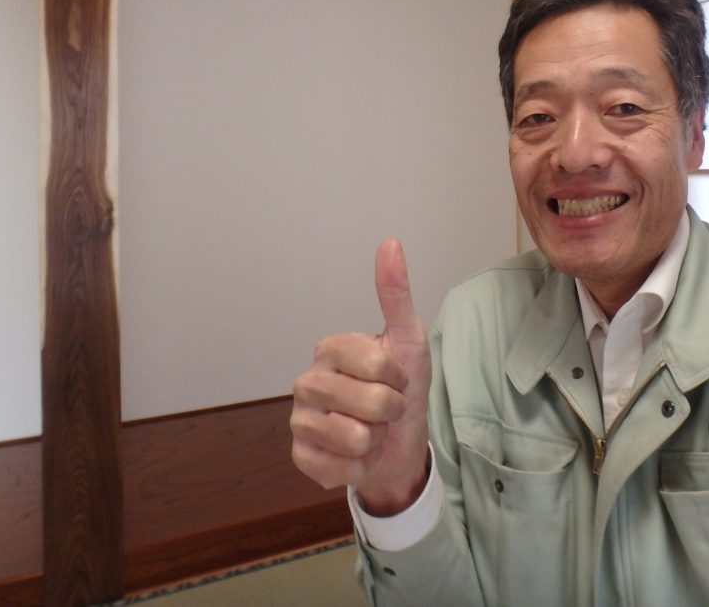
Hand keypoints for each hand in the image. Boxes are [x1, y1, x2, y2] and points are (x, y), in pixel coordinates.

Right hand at [290, 239, 430, 515]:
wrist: (399, 446)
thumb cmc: (402, 389)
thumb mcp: (408, 339)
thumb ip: (395, 293)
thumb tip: (390, 242)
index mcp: (330, 349)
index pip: (378, 365)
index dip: (399, 379)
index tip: (397, 379)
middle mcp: (306, 381)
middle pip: (370, 403)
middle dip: (391, 412)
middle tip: (386, 410)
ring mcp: (299, 420)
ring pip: (356, 438)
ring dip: (376, 441)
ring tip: (371, 431)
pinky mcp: (300, 457)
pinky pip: (339, 467)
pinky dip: (359, 466)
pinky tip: (356, 456)